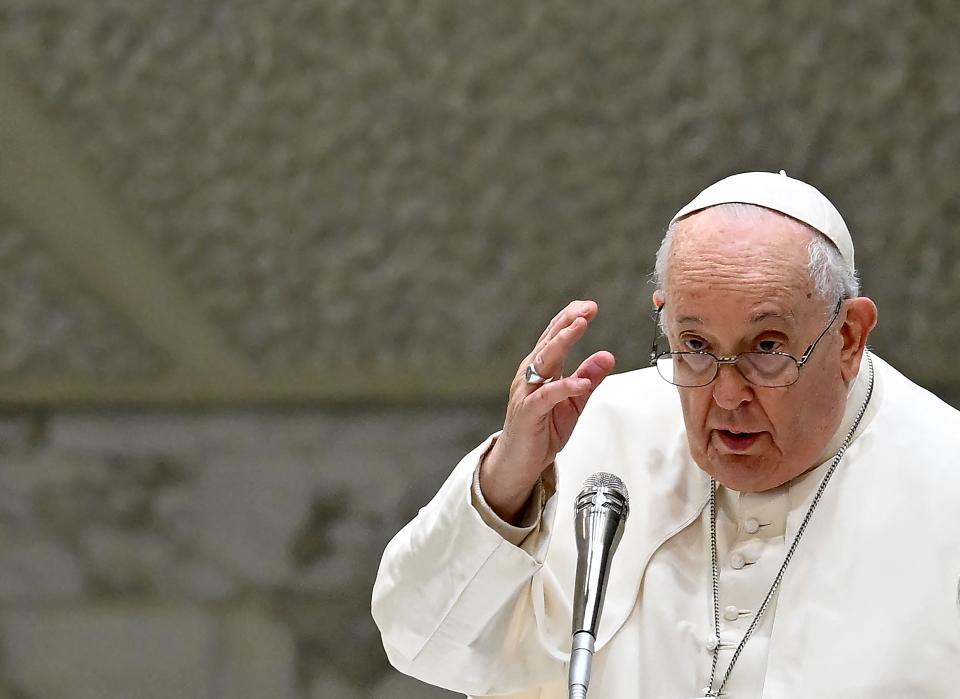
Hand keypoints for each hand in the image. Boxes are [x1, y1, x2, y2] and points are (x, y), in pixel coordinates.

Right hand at [479, 300, 615, 522]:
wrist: (519, 461)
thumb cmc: (542, 429)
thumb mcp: (574, 402)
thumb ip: (588, 378)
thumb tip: (607, 355)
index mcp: (541, 369)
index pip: (555, 337)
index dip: (571, 319)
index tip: (589, 305)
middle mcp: (530, 375)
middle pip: (549, 342)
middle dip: (568, 322)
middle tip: (587, 308)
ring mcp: (527, 392)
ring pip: (545, 361)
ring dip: (563, 342)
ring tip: (580, 327)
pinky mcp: (528, 412)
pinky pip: (547, 396)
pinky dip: (565, 387)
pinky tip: (581, 382)